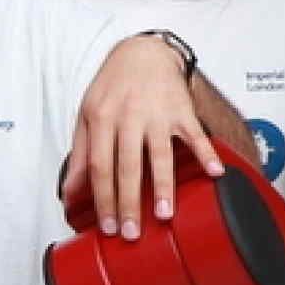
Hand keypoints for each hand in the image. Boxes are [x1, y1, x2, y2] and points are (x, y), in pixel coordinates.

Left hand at [66, 36, 225, 239]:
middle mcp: (128, 116)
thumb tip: (70, 192)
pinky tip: (215, 173)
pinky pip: (195, 134)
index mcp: (101, 118)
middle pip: (127, 165)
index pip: (100, 166)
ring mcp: (157, 113)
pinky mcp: (182, 110)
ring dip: (163, 186)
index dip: (103, 199)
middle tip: (132, 233)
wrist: (142, 52)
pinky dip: (206, 153)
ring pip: (160, 154)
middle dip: (129, 202)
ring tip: (165, 215)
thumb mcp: (87, 114)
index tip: (108, 226)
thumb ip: (81, 154)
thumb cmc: (113, 87)